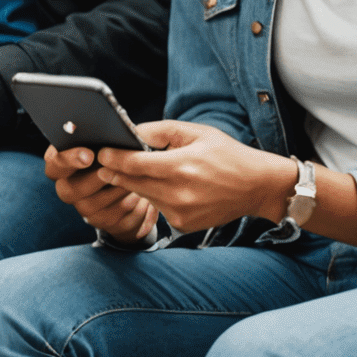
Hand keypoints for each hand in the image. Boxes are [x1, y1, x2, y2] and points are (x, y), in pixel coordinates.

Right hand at [44, 145, 157, 241]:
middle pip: (68, 190)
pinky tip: (138, 194)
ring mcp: (82, 207)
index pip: (53, 163)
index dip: (67, 160)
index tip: (89, 155)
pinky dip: (126, 206)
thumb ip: (100, 139)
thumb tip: (106, 132)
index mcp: (62, 164)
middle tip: (110, 170)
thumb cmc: (113, 151)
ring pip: (90, 205)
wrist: (128, 181)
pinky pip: (110, 219)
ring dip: (112, 191)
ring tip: (131, 178)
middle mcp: (67, 187)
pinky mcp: (100, 222)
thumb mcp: (106, 142)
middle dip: (91, 180)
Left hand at [95, 120, 296, 234]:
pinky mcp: (184, 225)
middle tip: (102, 162)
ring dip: (133, 184)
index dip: (112, 158)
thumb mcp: (195, 132)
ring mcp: (181, 213)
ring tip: (128, 171)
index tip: (100, 152)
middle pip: (132, 183)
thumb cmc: (226, 154)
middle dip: (115, 172)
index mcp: (181, 166)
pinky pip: (158, 208)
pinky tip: (160, 186)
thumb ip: (161, 130)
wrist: (256, 187)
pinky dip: (154, 197)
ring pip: (143, 196)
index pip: (134, 164)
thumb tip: (132, 131)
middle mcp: (179, 193)